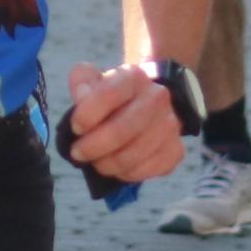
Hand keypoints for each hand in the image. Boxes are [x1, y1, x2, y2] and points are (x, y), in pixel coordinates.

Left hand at [58, 60, 185, 186]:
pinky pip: (148, 169)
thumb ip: (82, 81)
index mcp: (133, 77)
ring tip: (96, 162)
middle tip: (78, 153)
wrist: (148, 105)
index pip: (108, 94)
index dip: (86, 115)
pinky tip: (117, 168)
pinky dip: (127, 174)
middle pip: (122, 129)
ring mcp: (170, 125)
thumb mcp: (93, 80)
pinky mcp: (175, 150)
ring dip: (108, 164)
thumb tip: (82, 96)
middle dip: (94, 147)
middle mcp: (157, 97)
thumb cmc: (113, 96)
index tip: (75, 128)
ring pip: (135, 154)